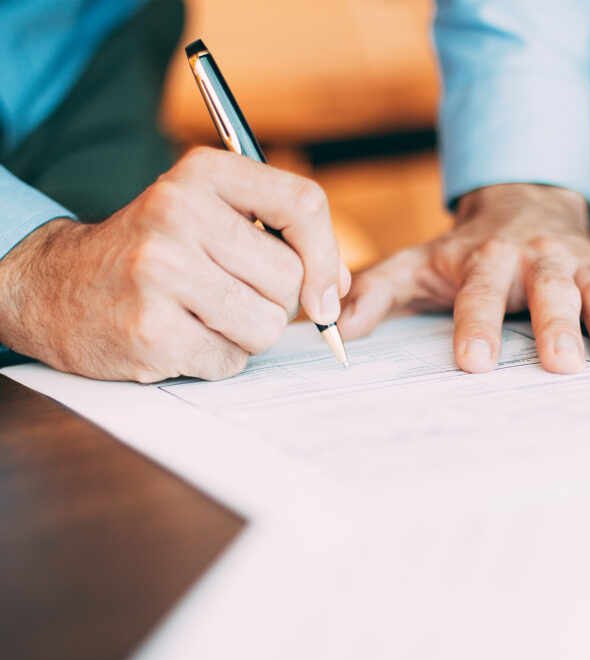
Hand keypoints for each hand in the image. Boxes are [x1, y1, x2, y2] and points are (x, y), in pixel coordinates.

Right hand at [0, 147, 348, 381]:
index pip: (302, 202)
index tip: (327, 288)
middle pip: (291, 278)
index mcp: (200, 174)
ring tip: (204, 315)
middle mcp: (177, 213)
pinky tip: (180, 336)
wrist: (56, 288)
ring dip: (248, 334)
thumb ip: (280, 236)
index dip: (328, 254)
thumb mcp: (209, 214)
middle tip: (231, 294)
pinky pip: (231, 360)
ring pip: (267, 325)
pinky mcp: (152, 331)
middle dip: (276, 301)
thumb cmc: (153, 253)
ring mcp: (161, 273)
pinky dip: (217, 359)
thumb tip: (338, 287)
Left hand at [338, 183, 589, 373]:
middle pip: (549, 291)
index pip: (479, 294)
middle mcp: (539, 260)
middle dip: (557, 325)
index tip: (473, 364)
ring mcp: (583, 265)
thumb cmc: (466, 248)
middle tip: (563, 364)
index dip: (476, 325)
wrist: (522, 202)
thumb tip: (331, 329)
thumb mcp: (416, 262)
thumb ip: (377, 292)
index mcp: (487, 259)